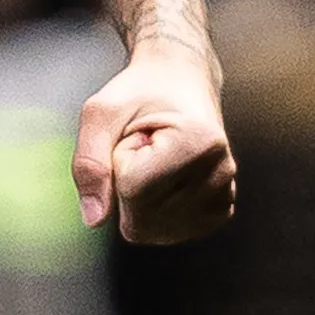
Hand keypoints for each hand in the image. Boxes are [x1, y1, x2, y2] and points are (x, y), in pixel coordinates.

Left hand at [74, 39, 234, 244]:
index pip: (132, 188)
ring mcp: (224, 196)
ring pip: (152, 231)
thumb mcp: (101, 112)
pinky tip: (166, 179)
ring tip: (155, 160)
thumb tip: (94, 219)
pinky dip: (154, 212)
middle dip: (126, 184)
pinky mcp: (219, 212)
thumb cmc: (138, 92)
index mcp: (197, 142)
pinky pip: (165, 233)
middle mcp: (221, 173)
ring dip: (140, 198)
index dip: (118, 161)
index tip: (135, 133)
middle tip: (142, 147)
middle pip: (142, 218)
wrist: (179, 81)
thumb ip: (90, 162)